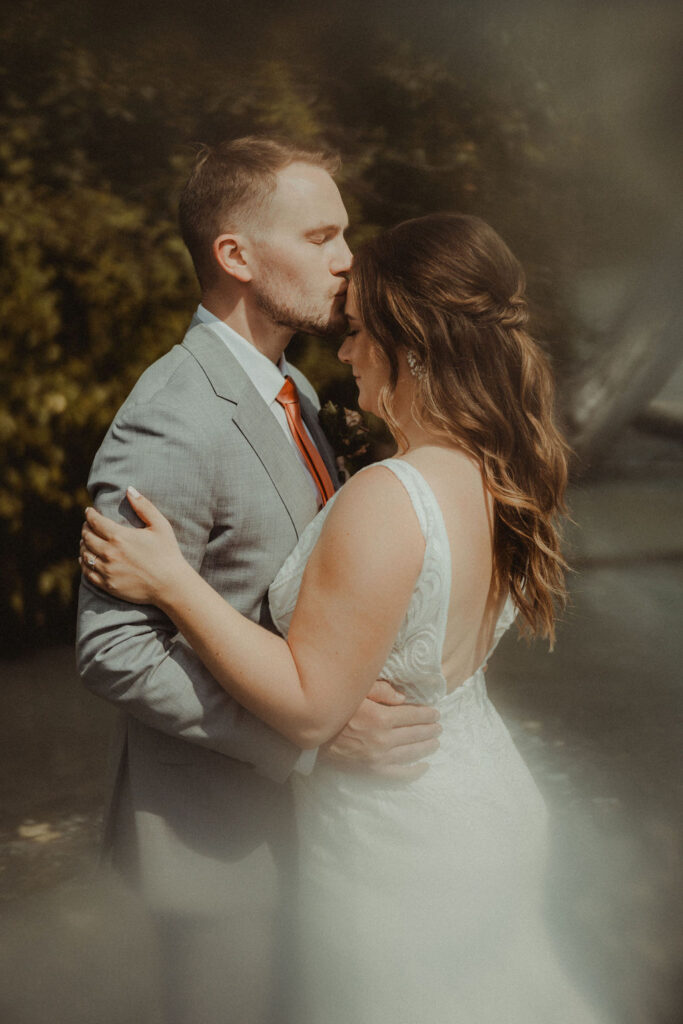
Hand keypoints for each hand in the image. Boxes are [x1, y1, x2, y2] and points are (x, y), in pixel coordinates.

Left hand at [79, 486, 187, 604]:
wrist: (170, 585)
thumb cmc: (168, 553)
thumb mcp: (160, 526)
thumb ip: (144, 506)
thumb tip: (129, 489)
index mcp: (120, 536)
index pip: (95, 521)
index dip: (90, 514)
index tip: (89, 511)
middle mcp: (109, 553)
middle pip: (87, 537)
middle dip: (85, 528)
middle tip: (88, 525)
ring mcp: (107, 570)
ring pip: (85, 554)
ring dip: (83, 545)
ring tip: (86, 541)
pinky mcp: (108, 584)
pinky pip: (87, 572)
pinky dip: (84, 563)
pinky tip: (86, 559)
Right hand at [321, 679, 440, 779]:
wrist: (313, 734)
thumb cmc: (336, 708)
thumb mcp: (357, 691)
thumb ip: (381, 691)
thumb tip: (403, 698)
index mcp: (381, 717)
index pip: (413, 715)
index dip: (427, 714)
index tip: (436, 713)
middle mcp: (383, 738)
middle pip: (415, 734)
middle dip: (430, 729)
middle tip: (439, 727)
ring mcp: (379, 757)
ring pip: (411, 752)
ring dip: (426, 747)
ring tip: (435, 743)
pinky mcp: (372, 770)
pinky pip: (399, 773)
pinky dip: (414, 771)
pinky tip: (423, 766)